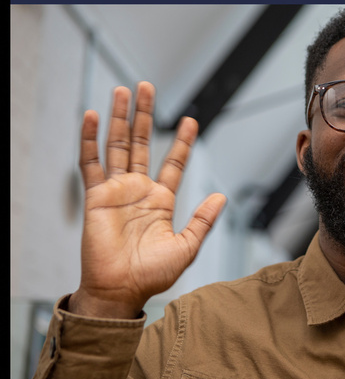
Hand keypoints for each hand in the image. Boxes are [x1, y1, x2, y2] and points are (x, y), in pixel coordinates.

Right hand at [69, 82, 226, 318]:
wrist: (120, 291)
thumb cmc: (152, 275)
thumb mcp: (186, 246)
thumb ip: (203, 220)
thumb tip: (222, 196)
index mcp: (161, 200)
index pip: (174, 163)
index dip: (183, 142)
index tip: (192, 120)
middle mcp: (139, 190)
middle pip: (143, 144)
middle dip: (146, 115)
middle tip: (147, 87)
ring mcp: (117, 191)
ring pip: (118, 145)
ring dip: (119, 118)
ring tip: (122, 90)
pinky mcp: (96, 197)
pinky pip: (90, 163)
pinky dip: (89, 140)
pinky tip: (90, 117)